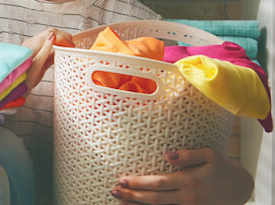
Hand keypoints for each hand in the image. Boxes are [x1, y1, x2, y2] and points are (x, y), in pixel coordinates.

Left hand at [21, 28, 72, 90]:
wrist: (14, 85)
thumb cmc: (25, 79)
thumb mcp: (37, 68)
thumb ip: (46, 51)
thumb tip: (53, 36)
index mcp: (33, 46)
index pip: (52, 33)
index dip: (64, 38)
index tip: (73, 47)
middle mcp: (31, 42)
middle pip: (51, 32)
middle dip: (64, 36)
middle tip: (73, 46)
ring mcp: (30, 44)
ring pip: (48, 35)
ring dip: (60, 38)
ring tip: (69, 47)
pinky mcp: (31, 48)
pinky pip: (45, 41)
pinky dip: (55, 42)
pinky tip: (59, 50)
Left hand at [110, 148, 252, 203]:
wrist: (241, 188)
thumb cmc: (222, 167)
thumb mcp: (210, 155)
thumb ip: (188, 154)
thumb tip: (168, 154)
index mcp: (189, 181)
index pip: (158, 183)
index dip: (139, 183)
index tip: (121, 179)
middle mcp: (187, 197)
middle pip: (155, 198)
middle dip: (132, 196)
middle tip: (113, 191)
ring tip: (120, 202)